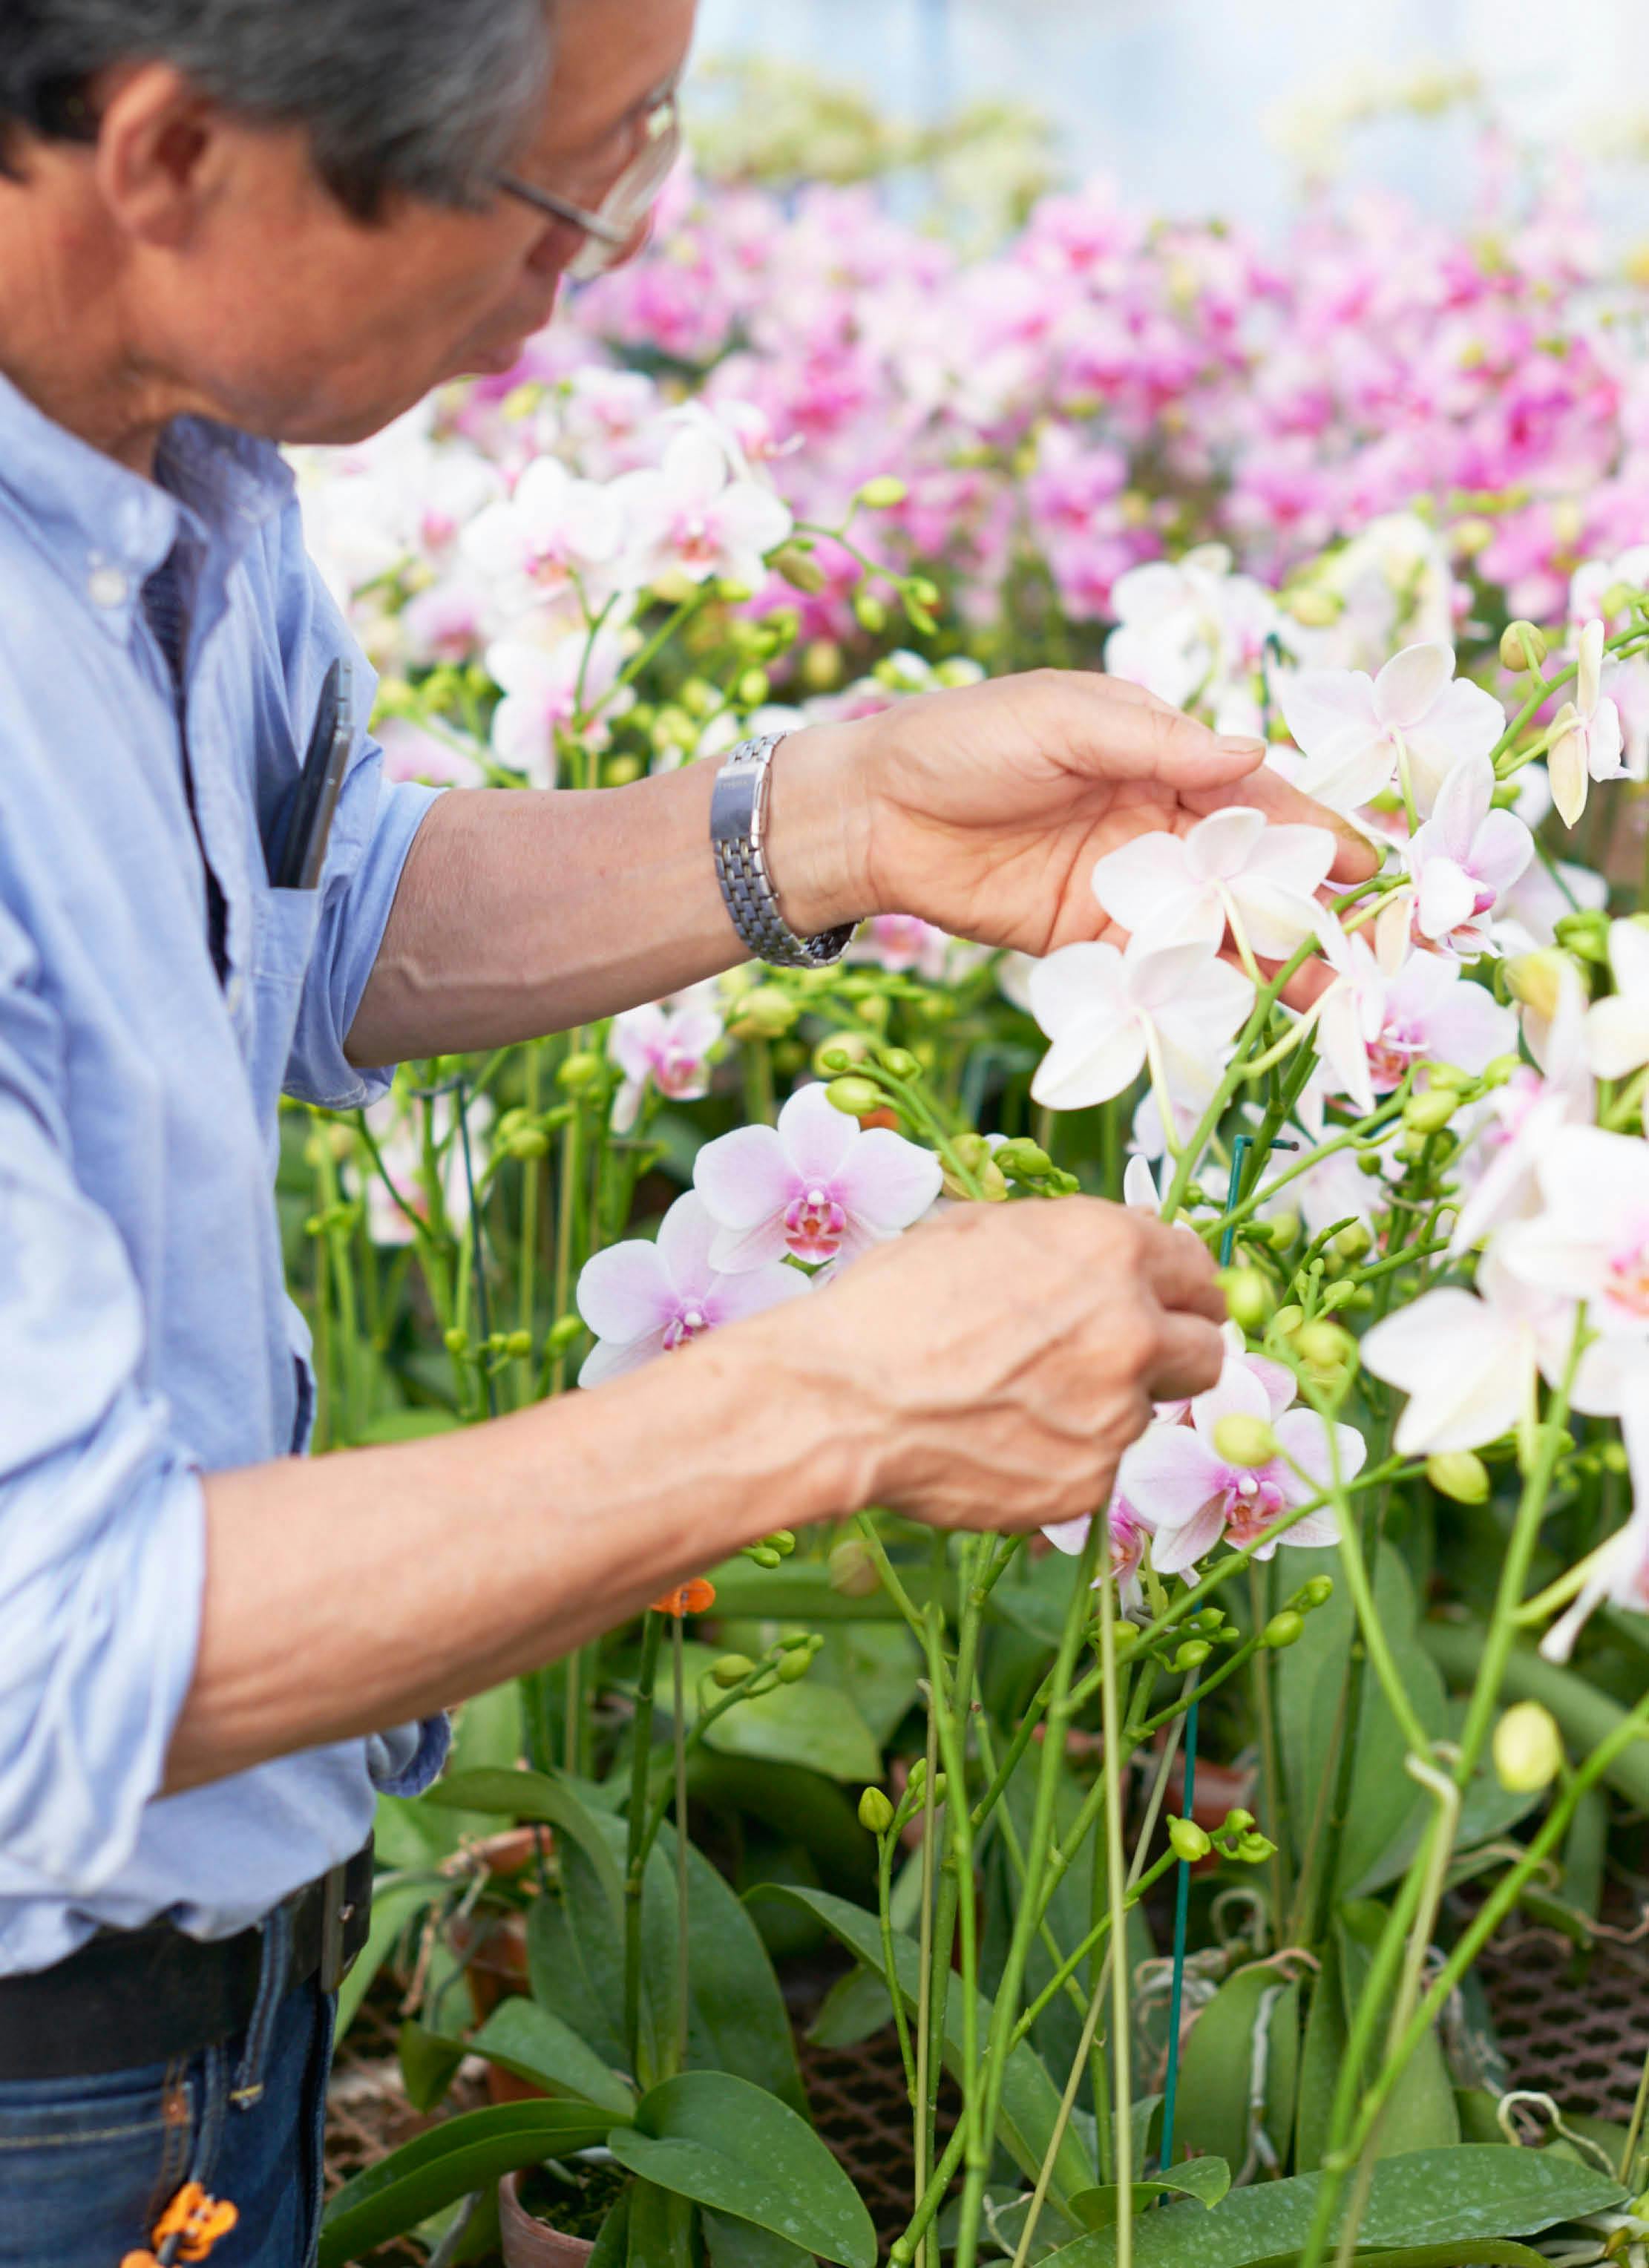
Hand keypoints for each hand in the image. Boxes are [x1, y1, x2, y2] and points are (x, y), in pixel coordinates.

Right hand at [770, 1198, 1226, 1533]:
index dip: (1180, 1290)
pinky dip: (1062, 1457)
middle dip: (1170, 1354)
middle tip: (1117, 1360)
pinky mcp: (1088, 1482)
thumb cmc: (892, 1303)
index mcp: (1111, 1251)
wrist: (841, 1400)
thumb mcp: (980, 1232)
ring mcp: (1115, 1414)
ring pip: (1143, 1413)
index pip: (1199, 1272)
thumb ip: (1068, 1241)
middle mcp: (1132, 1331)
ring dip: (1102, 1407)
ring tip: (1018, 1400)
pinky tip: (999, 1440)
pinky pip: (1096, 1467)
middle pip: (1205, 1352)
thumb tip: (1121, 1244)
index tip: (1166, 1304)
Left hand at [781, 669, 1374, 957]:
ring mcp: (1128, 892)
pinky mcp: (1089, 944)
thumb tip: (1252, 756)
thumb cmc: (965, 739)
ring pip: (1217, 932)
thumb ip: (1157, 743)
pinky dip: (1197, 995)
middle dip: (1315, 912)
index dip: (1318, 832)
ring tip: (1331, 1005)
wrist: (873, 811)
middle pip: (1255, 876)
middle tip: (1379, 956)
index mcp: (1166, 760)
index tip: (1374, 869)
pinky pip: (1155, 971)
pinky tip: (1243, 1022)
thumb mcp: (1063, 719)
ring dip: (1272, 967)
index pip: (1261, 798)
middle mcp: (1161, 829)